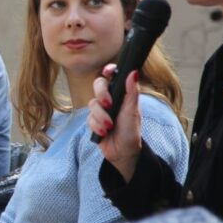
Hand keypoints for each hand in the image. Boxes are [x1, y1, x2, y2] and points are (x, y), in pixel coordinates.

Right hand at [86, 64, 142, 180]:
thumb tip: (134, 72)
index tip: (107, 72)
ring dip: (101, 117)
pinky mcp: (93, 121)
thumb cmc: (131, 131)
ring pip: (92, 103)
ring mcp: (101, 110)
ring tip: (109, 126)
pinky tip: (104, 132)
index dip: (108, 70)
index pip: (112, 76)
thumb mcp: (133, 111)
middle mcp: (110, 99)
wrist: (123, 153)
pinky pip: (89, 118)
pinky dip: (96, 126)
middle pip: (98, 85)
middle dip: (101, 94)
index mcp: (121, 94)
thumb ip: (131, 92)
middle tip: (108, 104)